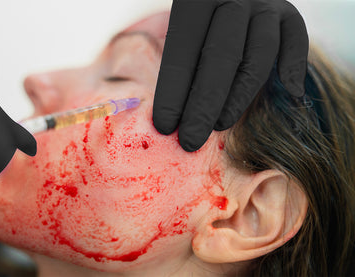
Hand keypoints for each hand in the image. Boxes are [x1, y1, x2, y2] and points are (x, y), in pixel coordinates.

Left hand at [153, 0, 308, 150]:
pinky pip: (296, 38)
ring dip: (240, 95)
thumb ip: (181, 58)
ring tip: (220, 124)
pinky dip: (293, 67)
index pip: (182, 52)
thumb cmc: (200, 21)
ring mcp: (263, 4)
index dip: (172, 92)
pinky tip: (291, 94)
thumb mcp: (183, 27)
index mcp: (196, 0)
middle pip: (220, 57)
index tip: (164, 126)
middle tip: (190, 141)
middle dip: (203, 105)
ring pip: (259, 54)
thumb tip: (169, 114)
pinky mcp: (287, 12)